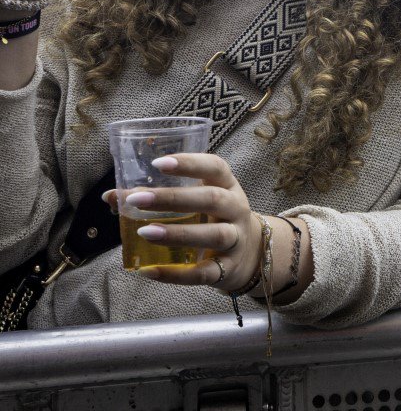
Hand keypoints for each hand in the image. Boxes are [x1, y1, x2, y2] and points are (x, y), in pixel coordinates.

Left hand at [104, 153, 263, 293]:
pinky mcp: (228, 269)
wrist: (250, 254)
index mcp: (227, 186)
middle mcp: (236, 209)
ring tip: (144, 232)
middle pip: (211, 199)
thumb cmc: (213, 220)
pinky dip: (176, 274)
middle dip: (173, 198)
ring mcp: (236, 239)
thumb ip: (159, 199)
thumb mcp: (197, 203)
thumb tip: (112, 196)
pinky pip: (204, 273)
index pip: (215, 167)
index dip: (189, 163)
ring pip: (213, 235)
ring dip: (177, 233)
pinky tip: (148, 271)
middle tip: (136, 200)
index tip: (157, 163)